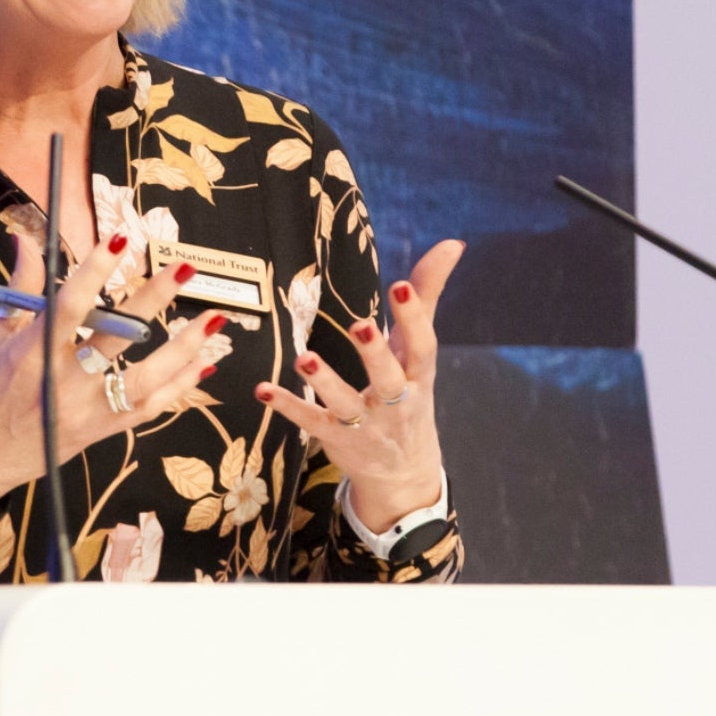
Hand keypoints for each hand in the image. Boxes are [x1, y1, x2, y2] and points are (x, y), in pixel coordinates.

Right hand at [0, 231, 231, 510]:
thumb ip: (22, 289)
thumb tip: (26, 240)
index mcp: (31, 355)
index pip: (70, 305)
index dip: (96, 270)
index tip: (122, 241)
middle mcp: (63, 383)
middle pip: (118, 337)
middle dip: (153, 300)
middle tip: (183, 270)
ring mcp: (85, 411)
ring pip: (145, 379)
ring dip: (183, 349)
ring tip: (211, 321)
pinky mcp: (99, 431)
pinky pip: (146, 409)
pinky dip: (177, 387)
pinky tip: (202, 364)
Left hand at [254, 240, 464, 531]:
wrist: (403, 472)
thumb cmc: (410, 393)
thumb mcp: (420, 350)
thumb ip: (428, 295)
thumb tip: (454, 242)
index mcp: (417, 375)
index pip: (421, 346)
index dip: (413, 318)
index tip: (401, 286)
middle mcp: (395, 401)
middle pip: (387, 377)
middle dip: (374, 353)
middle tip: (360, 324)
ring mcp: (364, 422)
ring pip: (345, 403)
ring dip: (325, 381)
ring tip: (304, 357)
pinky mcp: (335, 437)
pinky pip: (310, 421)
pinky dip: (287, 406)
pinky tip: (262, 389)